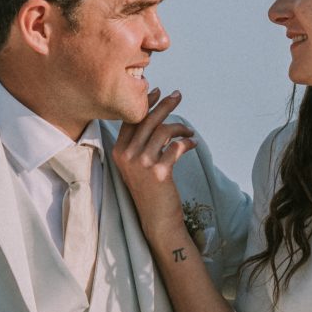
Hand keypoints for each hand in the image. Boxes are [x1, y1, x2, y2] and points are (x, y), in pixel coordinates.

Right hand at [109, 89, 198, 229]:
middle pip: (147, 120)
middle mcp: (126, 155)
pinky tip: (192, 144)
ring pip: (162, 130)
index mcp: (118, 151)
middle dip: (165, 105)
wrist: (157, 219)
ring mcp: (141, 163)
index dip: (145, 104)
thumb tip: (157, 120)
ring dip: (180, 127)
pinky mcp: (158, 171)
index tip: (157, 92)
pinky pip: (176, 147)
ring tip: (189, 131)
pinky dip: (187, 142)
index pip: (131, 120)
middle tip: (178, 95)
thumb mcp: (137, 165)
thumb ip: (141, 144)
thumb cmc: (150, 190)